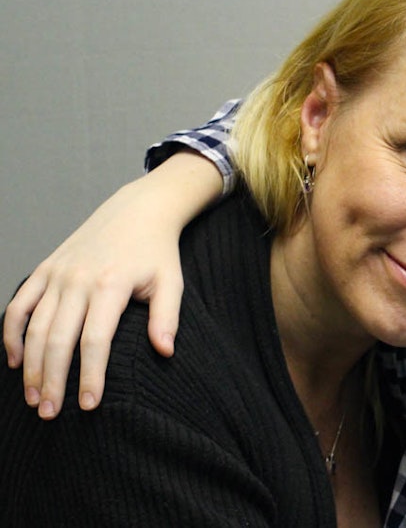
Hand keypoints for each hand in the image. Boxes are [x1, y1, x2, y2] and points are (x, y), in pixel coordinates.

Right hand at [3, 151, 222, 418]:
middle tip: (50, 413)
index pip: (96, 340)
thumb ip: (167, 317)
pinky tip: (15, 360)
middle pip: (59, 339)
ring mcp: (58, 273)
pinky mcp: (45, 268)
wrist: (138, 210)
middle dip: (53, 379)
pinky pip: (20, 304)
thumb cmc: (157, 251)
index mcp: (111, 284)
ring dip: (31, 365)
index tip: (89, 405)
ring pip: (36, 326)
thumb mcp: (171, 281)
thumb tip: (165, 352)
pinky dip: (12, 333)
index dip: (91, 375)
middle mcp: (78, 279)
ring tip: (34, 398)